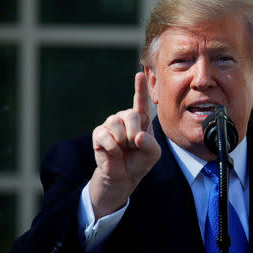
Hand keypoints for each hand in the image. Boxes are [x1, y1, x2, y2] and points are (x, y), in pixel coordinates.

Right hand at [89, 72, 160, 218]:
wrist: (123, 178)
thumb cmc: (139, 162)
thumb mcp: (153, 155)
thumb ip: (150, 144)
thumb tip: (136, 137)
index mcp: (141, 120)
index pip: (140, 101)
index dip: (140, 88)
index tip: (139, 74)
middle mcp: (124, 118)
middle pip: (130, 113)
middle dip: (134, 132)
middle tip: (134, 145)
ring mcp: (110, 124)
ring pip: (116, 123)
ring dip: (122, 140)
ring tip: (124, 149)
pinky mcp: (99, 134)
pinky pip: (105, 135)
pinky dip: (112, 147)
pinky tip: (114, 152)